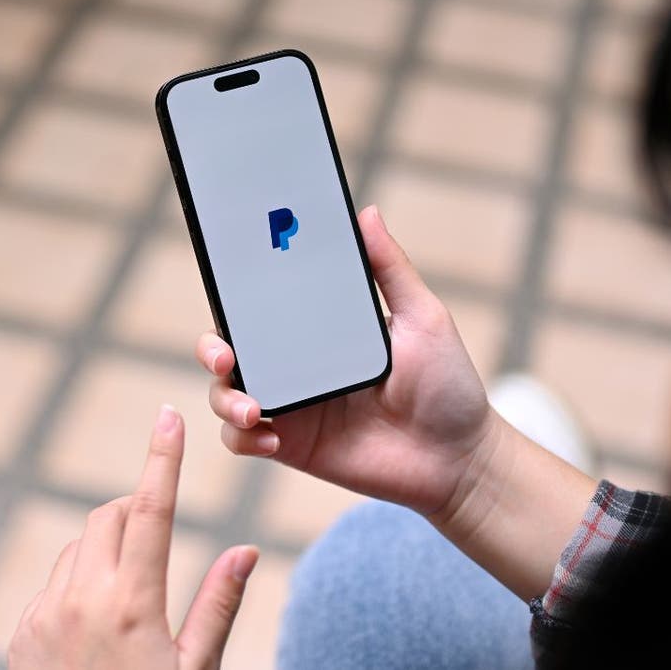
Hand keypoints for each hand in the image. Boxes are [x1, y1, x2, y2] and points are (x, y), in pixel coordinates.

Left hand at [8, 405, 259, 669]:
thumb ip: (218, 605)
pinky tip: (97, 632)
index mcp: (132, 604)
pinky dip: (78, 587)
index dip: (163, 457)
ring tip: (132, 602)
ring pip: (78, 549)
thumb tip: (245, 550)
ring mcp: (43, 615)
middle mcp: (80, 600)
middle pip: (109, 517)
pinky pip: (53, 586)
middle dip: (136, 512)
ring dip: (107, 552)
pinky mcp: (21, 633)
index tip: (169, 414)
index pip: (152, 510)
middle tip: (159, 538)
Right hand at [197, 205, 500, 518]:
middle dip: (211, 349)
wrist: (458, 458)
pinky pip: (243, 440)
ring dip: (224, 398)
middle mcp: (296, 365)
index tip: (226, 282)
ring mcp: (292, 405)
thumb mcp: (422, 318)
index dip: (236, 295)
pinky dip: (243, 437)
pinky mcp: (292, 445)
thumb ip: (390, 268)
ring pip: (226, 395)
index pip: (263, 306)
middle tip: (224, 356)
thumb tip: (365, 213)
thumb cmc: (448, 387)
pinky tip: (271, 435)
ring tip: (251, 408)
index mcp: (320, 330)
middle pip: (230, 349)